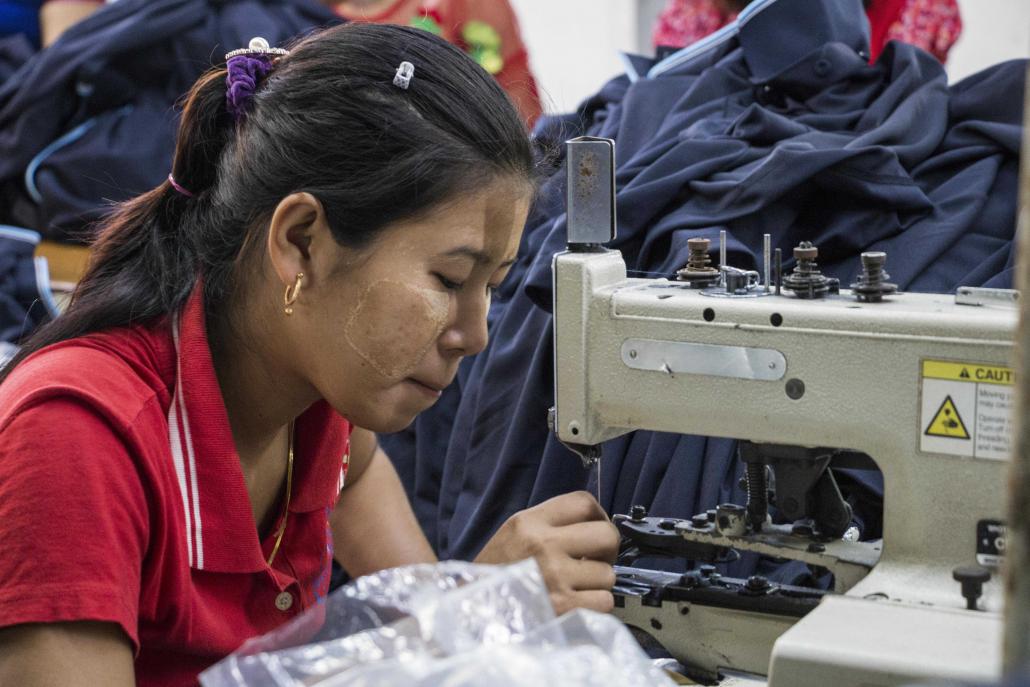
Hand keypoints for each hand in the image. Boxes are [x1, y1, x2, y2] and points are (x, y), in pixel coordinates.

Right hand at [474, 491, 619, 614]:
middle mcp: (544, 545)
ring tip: (575, 587)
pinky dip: (594, 606)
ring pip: (608, 574)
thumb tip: (593, 526)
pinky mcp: (564, 608)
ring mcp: (555, 577)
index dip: (600, 515)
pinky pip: (604, 601)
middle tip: (592, 561)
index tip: (596, 529)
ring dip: (597, 584)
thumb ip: (549, 525)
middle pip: (607, 535)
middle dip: (607, 550)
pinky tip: (575, 605)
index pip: (584, 503)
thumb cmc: (494, 574)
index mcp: (530, 523)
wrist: (470, 612)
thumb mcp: (513, 534)